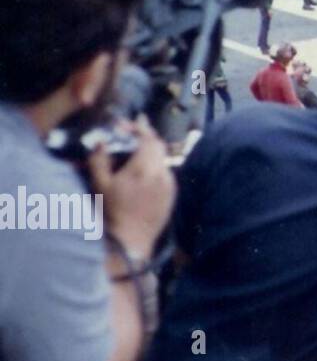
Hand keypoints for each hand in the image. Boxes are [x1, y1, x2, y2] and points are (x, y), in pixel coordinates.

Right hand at [86, 116, 175, 259]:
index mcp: (144, 168)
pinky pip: (165, 173)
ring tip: (135, 152)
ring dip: (151, 151)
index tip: (135, 120)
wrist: (130, 241)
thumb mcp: (100, 185)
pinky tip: (143, 172)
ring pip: (162, 159)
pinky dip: (155, 166)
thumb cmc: (112, 213)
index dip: (142, 127)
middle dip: (147, 136)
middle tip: (133, 133)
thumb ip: (99, 160)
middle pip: (158, 146)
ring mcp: (169, 184)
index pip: (149, 138)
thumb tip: (101, 141)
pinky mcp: (172, 194)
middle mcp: (162, 173)